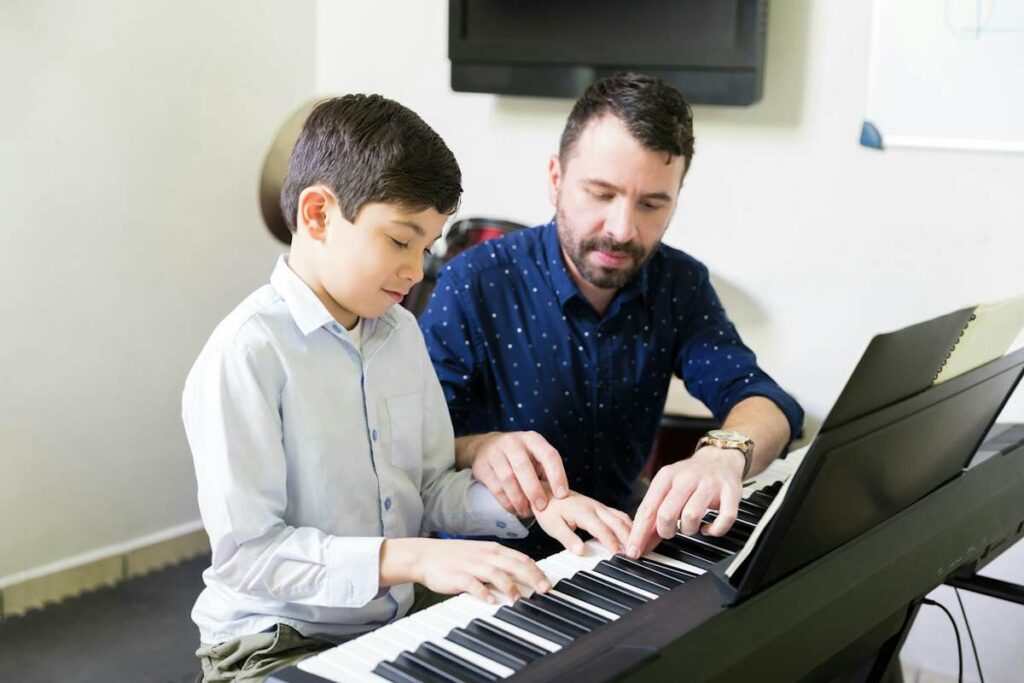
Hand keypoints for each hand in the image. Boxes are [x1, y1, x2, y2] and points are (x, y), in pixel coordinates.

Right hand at [380, 538, 550, 604]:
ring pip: (496, 573)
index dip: (537, 570)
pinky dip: (483, 593)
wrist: (426, 555)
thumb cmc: (455, 557)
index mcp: (493, 549)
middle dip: (532, 577)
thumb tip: (522, 576)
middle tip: (543, 590)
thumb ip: (500, 564)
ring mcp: (471, 564)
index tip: (548, 582)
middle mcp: (485, 555)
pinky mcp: (458, 576)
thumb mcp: (481, 555)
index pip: (521, 558)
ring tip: (518, 599)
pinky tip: (491, 601)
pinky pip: (473, 584)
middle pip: (514, 565)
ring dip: (510, 586)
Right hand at [469, 431, 569, 516]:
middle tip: (541, 507)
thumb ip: (546, 473)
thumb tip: (559, 498)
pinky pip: (496, 487)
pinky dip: (507, 502)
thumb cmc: (519, 456)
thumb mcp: (535, 457)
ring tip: (526, 512)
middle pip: (523, 467)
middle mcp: (513, 443)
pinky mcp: (482, 466)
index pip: (548, 455)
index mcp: (533, 439)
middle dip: (534, 490)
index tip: (562, 495)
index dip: (557, 475)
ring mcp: (495, 453)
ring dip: (519, 499)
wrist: (485, 447)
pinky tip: (514, 509)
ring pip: (508, 479)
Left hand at [534, 487, 632, 555]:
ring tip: (637, 547)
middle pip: (617, 522)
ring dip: (631, 531)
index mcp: (583, 512)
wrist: (546, 493)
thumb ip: (567, 539)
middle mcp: (594, 507)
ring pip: (621, 517)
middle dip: (628, 538)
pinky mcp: (600, 507)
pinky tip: (631, 536)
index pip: (601, 529)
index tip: (619, 555)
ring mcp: (599, 506)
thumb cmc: (548, 511)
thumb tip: (581, 551)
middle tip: (635, 554)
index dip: (611, 542)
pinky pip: (618, 515)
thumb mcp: (552, 527)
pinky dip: (627, 525)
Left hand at [626, 446, 743, 557]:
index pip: (648, 508)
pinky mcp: (730, 493)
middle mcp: (686, 478)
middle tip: (670, 532)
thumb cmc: (689, 478)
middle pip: (667, 513)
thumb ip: (654, 513)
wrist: (720, 459)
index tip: (634, 551)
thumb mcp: (667, 487)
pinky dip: (714, 530)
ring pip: (691, 517)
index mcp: (666, 477)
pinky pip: (723, 519)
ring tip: (689, 527)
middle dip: (665, 531)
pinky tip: (708, 528)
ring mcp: (709, 485)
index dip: (639, 533)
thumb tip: (640, 542)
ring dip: (688, 530)